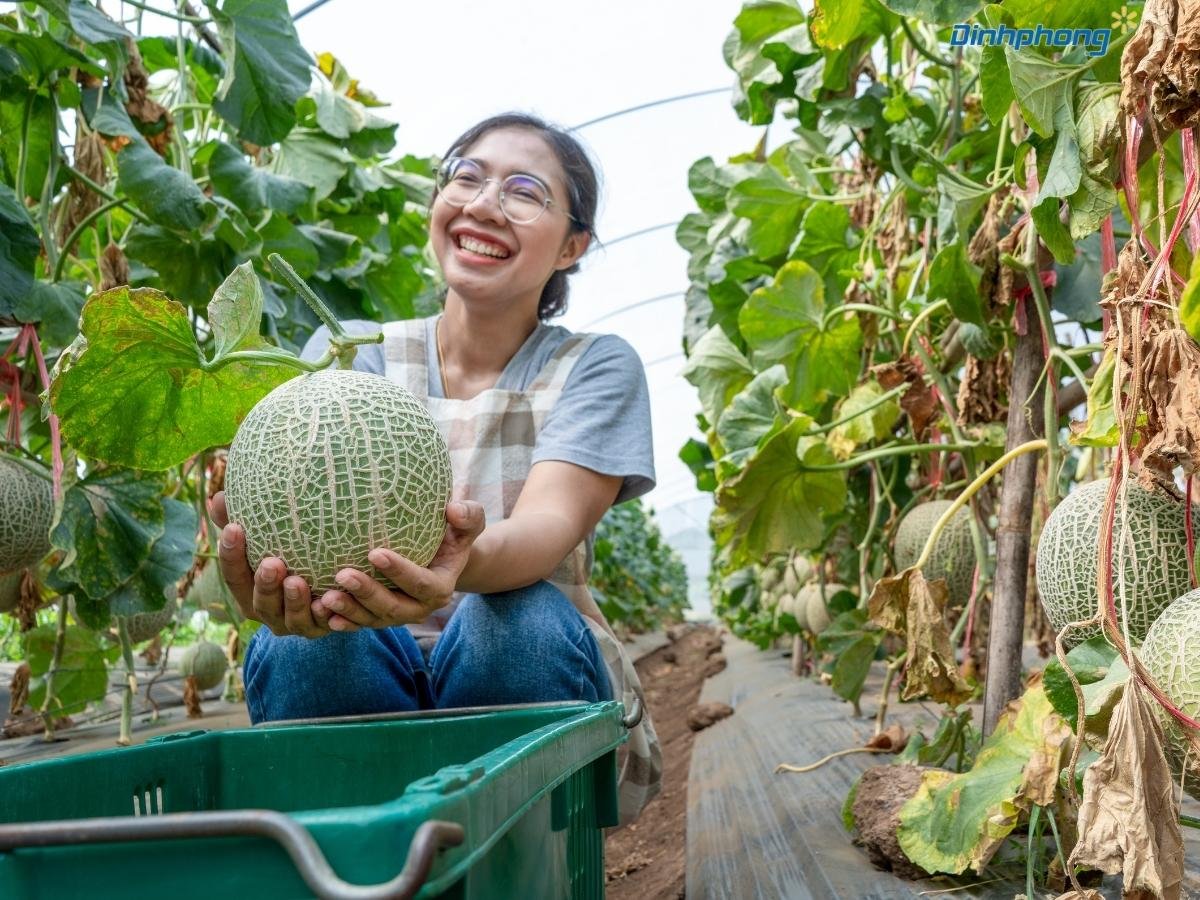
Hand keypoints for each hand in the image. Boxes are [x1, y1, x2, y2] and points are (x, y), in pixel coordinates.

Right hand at [208, 490, 333, 638]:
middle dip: (265, 585)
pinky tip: (328, 602)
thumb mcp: (266, 538)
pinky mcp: (322, 628)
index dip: (231, 554)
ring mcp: (294, 623)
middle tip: (271, 563)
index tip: (234, 527)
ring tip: (297, 581)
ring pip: (291, 618)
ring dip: (294, 601)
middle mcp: (268, 611)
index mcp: (249, 590)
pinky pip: (323, 625)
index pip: (234, 575)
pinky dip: (324, 616)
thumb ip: (245, 518)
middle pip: (261, 602)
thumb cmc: (288, 554)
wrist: (328, 588)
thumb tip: (218, 498)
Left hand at [313, 500, 485, 631]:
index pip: (421, 583)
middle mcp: (420, 608)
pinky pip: (360, 624)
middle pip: (393, 607)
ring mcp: (398, 616)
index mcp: (440, 587)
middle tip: (343, 574)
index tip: (374, 553)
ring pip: (373, 619)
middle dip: (368, 594)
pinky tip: (321, 612)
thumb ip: (468, 516)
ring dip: (350, 610)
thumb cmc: (452, 533)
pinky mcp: (379, 618)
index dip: (399, 572)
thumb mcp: (467, 522)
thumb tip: (453, 509)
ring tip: (326, 597)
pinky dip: (342, 621)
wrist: (442, 557)